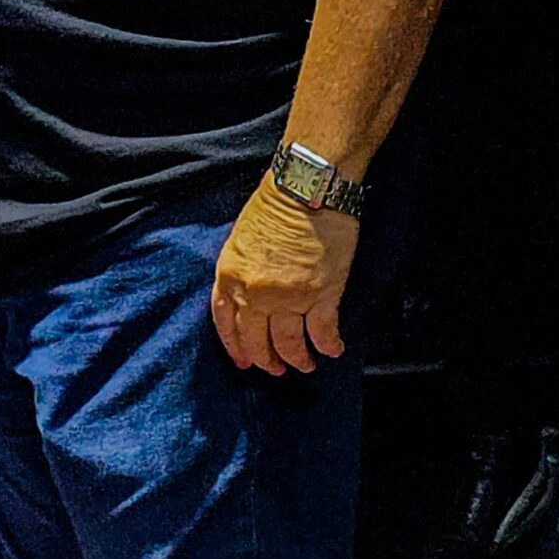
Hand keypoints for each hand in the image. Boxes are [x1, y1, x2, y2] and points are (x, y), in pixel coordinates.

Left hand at [210, 174, 358, 375]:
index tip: (243, 361)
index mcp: (230, 276)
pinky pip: (322, 332)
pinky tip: (333, 351)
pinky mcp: (321, 295)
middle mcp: (255, 293)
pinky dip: (328, 346)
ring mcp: (288, 297)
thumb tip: (248, 296)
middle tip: (276, 369)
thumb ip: (240, 270)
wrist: (307, 189)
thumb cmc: (275, 203)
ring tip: (305, 365)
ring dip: (298, 359)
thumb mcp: (241, 238)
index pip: (225, 323)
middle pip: (256, 340)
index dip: (235, 346)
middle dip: (266, 360)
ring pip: (289, 344)